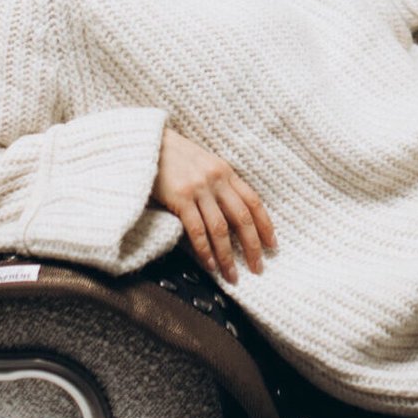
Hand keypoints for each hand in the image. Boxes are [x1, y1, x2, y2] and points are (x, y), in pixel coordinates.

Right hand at [151, 126, 276, 281]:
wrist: (146, 142)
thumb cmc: (173, 157)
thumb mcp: (203, 164)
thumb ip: (219, 185)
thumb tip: (233, 216)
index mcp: (225, 172)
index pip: (253, 202)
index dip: (265, 226)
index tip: (272, 246)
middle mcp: (216, 180)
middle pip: (242, 218)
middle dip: (252, 247)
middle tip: (257, 268)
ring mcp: (198, 188)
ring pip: (221, 229)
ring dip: (228, 256)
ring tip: (232, 275)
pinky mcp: (180, 197)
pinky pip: (197, 230)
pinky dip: (205, 250)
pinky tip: (210, 264)